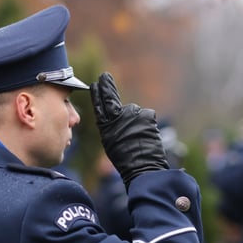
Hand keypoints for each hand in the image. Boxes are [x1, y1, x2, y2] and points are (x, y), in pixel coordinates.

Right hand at [90, 72, 168, 187]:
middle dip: (107, 87)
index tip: (96, 84)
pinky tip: (146, 135)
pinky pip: (146, 116)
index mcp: (105, 126)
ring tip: (137, 137)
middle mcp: (117, 116)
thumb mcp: (112, 142)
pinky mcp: (147, 115)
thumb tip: (122, 113)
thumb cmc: (125, 159)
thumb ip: (114, 125)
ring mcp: (132, 114)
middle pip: (112, 100)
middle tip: (105, 76)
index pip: (100, 105)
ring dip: (135, 119)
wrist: (141, 166)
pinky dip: (146, 123)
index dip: (98, 94)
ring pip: (134, 112)